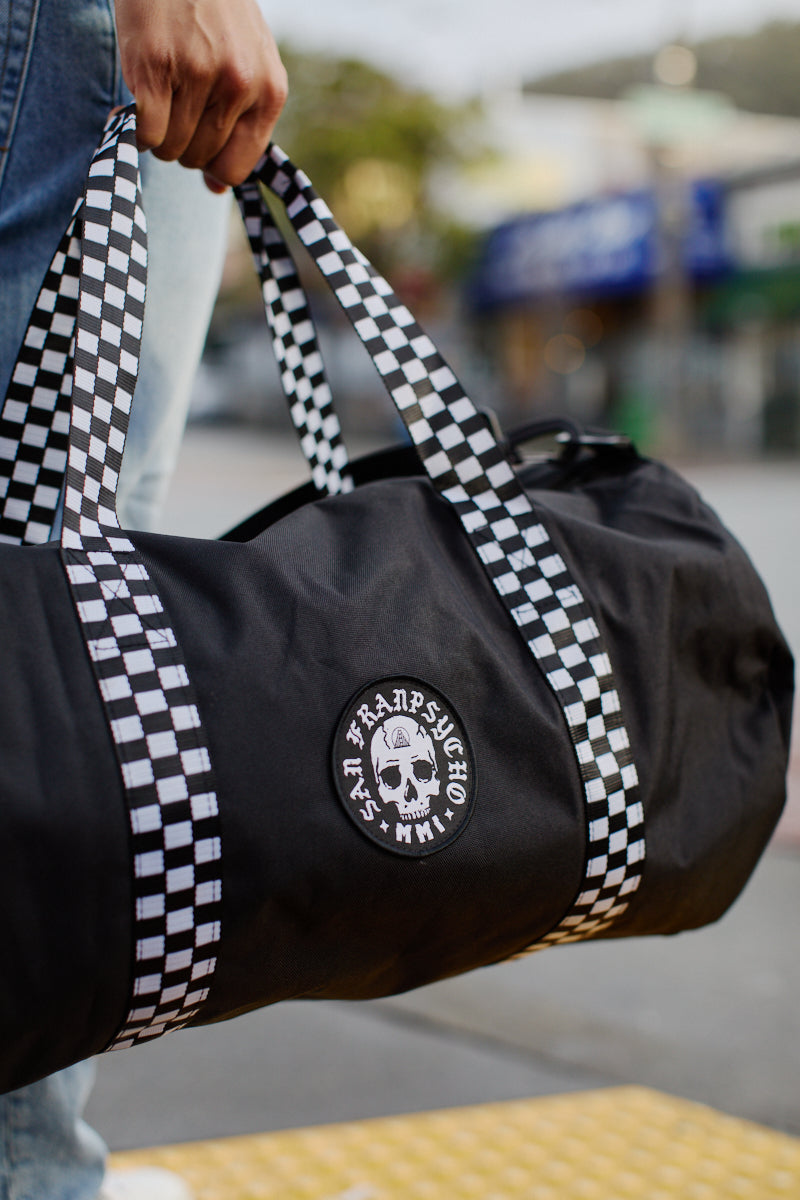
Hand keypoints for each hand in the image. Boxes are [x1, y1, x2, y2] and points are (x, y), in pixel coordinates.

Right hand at [114, 0, 287, 191]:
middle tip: (175, 107)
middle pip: (199, 160)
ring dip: (159, 133)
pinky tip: (140, 97)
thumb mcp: (248, 64)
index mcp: (269, 91)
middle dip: (182, 143)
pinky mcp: (156, 65)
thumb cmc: (213, 15)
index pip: (236, 168)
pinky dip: (136, 126)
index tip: (198, 146)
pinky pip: (146, 133)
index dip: (211, 166)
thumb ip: (241, 124)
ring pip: (170, 149)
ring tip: (161, 95)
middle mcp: (239, 84)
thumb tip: (216, 188)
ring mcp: (199, 74)